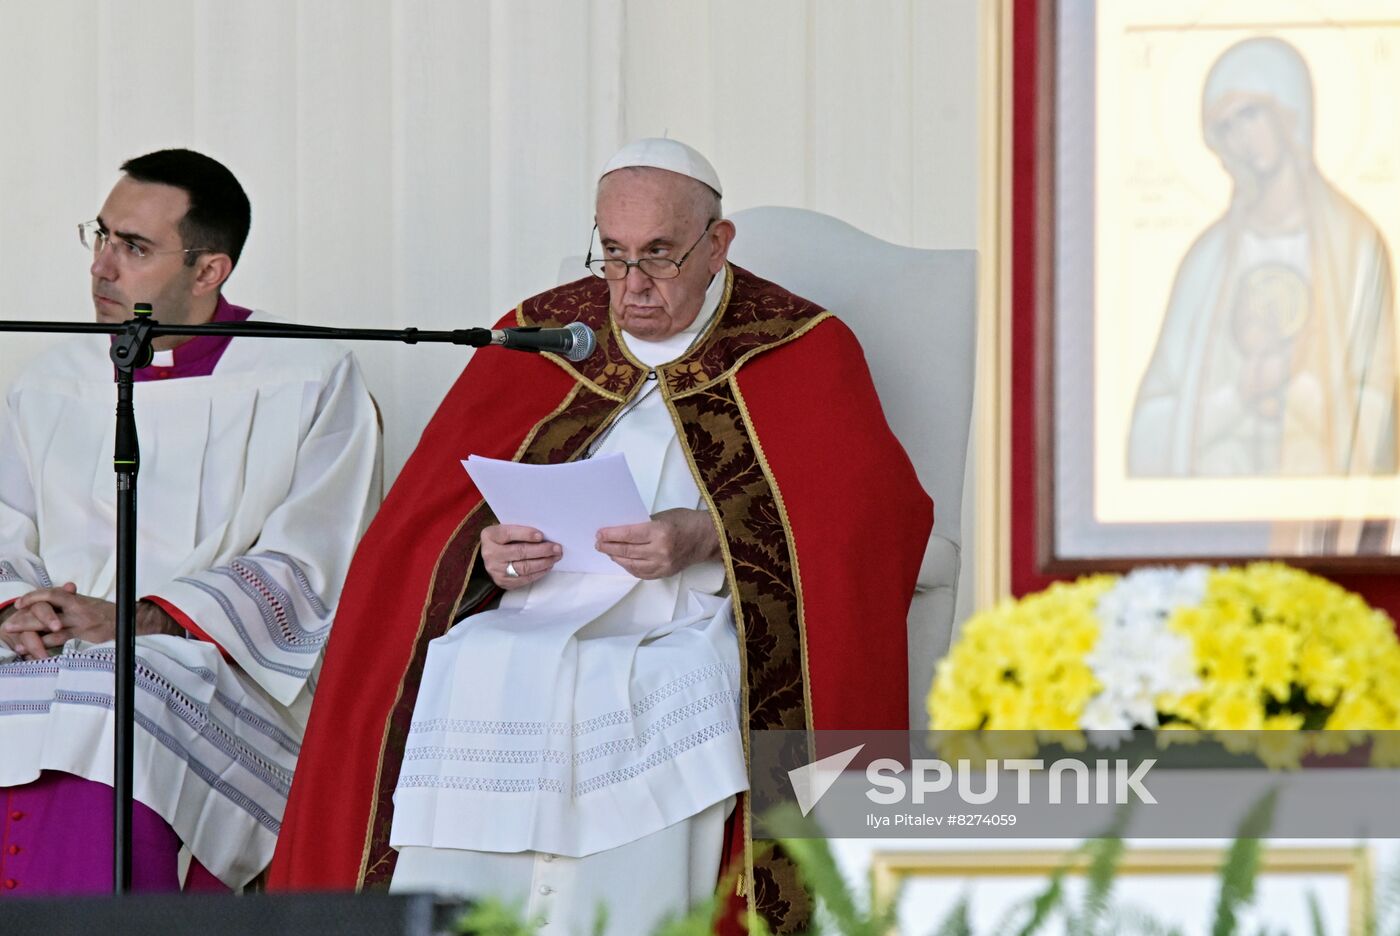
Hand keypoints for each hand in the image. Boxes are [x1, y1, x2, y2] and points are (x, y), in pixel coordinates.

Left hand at [2, 584, 182, 656]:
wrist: (137, 623)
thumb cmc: (114, 615)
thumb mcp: (93, 603)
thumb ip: (76, 601)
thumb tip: (65, 591)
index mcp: (80, 601)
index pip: (53, 594)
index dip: (35, 597)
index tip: (20, 603)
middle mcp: (81, 611)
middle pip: (46, 612)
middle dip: (25, 619)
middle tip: (9, 626)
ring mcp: (85, 627)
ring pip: (53, 631)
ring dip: (32, 638)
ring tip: (17, 645)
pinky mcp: (89, 640)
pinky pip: (66, 646)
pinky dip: (50, 650)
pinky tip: (38, 656)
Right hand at [480, 524, 562, 589]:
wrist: (491, 557)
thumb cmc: (503, 540)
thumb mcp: (506, 530)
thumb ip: (520, 530)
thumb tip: (545, 536)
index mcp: (490, 536)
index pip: (508, 534)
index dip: (526, 534)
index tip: (541, 536)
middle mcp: (490, 553)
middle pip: (520, 552)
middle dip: (542, 550)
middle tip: (557, 548)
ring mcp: (496, 570)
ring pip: (524, 568)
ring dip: (543, 562)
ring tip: (555, 557)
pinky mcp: (503, 582)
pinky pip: (524, 579)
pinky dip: (539, 573)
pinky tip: (547, 566)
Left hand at [595, 508, 719, 579]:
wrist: (708, 538)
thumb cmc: (687, 521)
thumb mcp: (664, 516)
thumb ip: (644, 524)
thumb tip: (622, 530)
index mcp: (660, 532)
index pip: (628, 534)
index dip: (611, 535)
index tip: (599, 533)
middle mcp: (660, 550)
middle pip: (627, 551)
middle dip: (609, 547)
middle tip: (598, 543)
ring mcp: (663, 564)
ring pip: (632, 564)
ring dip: (617, 558)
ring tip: (608, 552)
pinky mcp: (665, 573)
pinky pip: (641, 573)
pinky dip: (629, 567)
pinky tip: (622, 561)